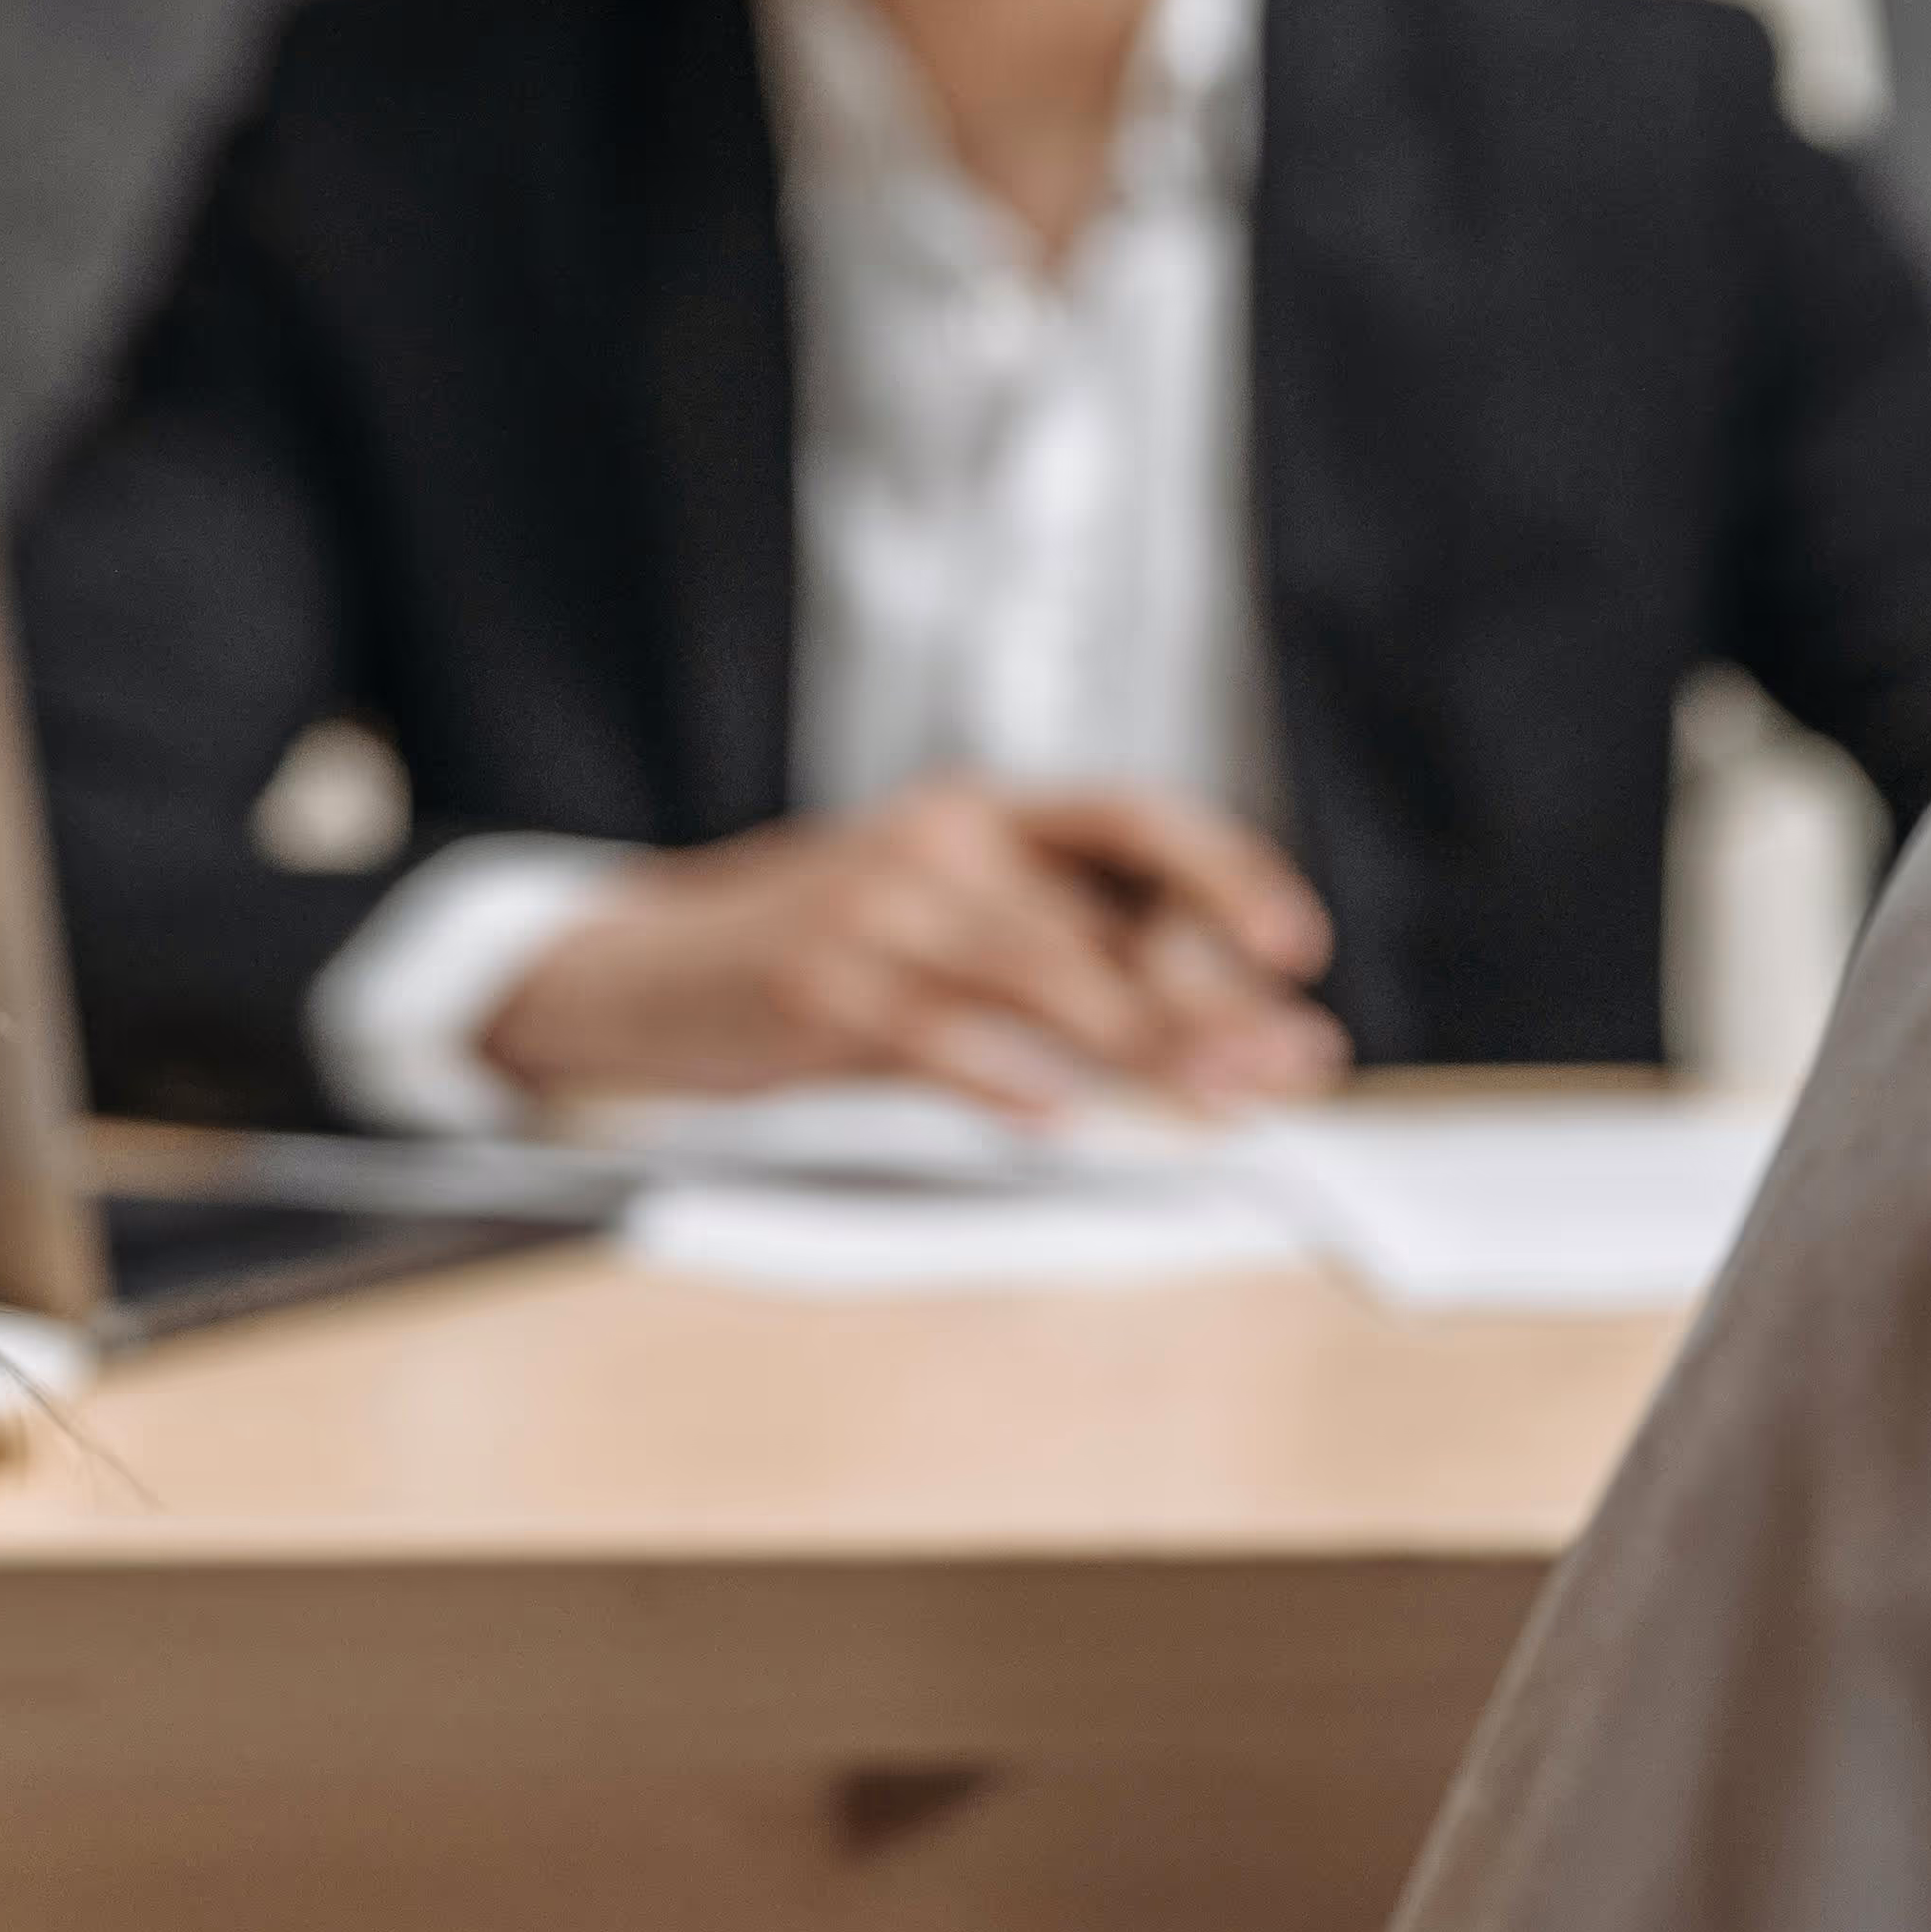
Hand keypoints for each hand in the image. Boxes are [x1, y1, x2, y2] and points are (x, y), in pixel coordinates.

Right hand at [477, 779, 1347, 1116]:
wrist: (633, 970)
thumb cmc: (814, 956)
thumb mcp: (939, 923)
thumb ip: (1061, 959)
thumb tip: (1223, 1028)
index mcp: (980, 817)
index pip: (1130, 819)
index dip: (1224, 872)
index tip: (1298, 947)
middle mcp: (935, 844)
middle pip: (1102, 919)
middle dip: (1211, 997)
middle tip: (1291, 1062)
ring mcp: (869, 912)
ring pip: (1036, 974)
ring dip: (1140, 1041)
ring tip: (1215, 1097)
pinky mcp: (811, 991)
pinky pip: (924, 1034)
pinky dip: (993, 1074)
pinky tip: (1054, 1114)